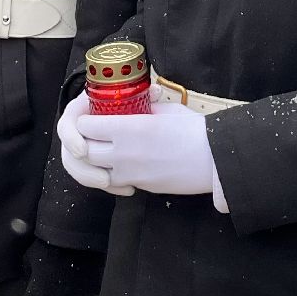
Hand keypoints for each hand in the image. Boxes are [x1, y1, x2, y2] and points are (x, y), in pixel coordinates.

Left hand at [23, 240, 104, 295]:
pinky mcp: (92, 294)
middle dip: (49, 291)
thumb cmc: (53, 245)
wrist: (83, 238)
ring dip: (66, 289)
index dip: (32, 289)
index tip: (37, 278)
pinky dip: (82, 285)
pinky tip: (83, 270)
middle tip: (54, 272)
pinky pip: (85, 293)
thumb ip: (27, 267)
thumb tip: (29, 273)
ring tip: (69, 269)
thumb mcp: (32, 253)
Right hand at [57, 92, 133, 196]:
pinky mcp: (90, 162)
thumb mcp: (127, 93)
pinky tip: (124, 188)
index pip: (67, 125)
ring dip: (93, 180)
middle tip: (104, 179)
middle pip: (69, 155)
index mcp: (80, 111)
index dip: (72, 139)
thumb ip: (140, 93)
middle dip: (84, 170)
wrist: (116, 108)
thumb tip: (156, 92)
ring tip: (112, 184)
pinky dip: (105, 184)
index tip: (83, 150)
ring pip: (78, 169)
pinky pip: (91, 177)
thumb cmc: (120, 99)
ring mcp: (80, 148)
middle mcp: (76, 131)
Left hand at [76, 101, 220, 201]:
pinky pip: (113, 183)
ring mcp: (131, 173)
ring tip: (103, 151)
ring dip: (94, 162)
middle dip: (82, 142)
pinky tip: (120, 166)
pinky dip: (110, 176)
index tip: (90, 117)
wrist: (214, 159)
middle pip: (84, 151)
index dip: (84, 120)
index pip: (85, 126)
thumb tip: (129, 108)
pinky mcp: (141, 186)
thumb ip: (140, 109)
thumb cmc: (194, 130)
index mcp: (130, 127)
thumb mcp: (164, 109)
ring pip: (94, 172)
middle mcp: (124, 152)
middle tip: (91, 135)